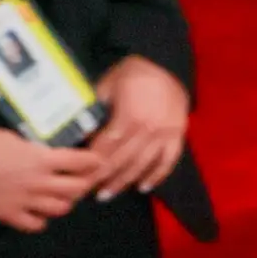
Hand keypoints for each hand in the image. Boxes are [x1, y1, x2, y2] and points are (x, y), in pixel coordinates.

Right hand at [0, 126, 103, 230]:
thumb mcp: (11, 138)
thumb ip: (32, 149)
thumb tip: (41, 153)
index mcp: (41, 159)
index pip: (81, 162)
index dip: (93, 162)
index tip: (98, 162)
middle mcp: (39, 182)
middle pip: (77, 189)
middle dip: (83, 184)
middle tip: (82, 180)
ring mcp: (26, 201)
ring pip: (61, 209)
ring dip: (64, 202)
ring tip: (60, 196)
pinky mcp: (9, 215)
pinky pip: (36, 225)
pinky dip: (41, 220)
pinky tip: (37, 212)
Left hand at [88, 54, 189, 195]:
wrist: (164, 64)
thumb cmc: (131, 74)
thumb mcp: (106, 87)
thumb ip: (95, 111)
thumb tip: (80, 134)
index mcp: (129, 117)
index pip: (106, 147)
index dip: (91, 163)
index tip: (78, 176)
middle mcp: (148, 130)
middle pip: (122, 160)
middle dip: (103, 178)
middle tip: (86, 192)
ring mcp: (165, 135)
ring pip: (142, 165)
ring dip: (124, 182)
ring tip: (107, 193)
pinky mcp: (178, 136)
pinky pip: (168, 162)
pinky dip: (156, 176)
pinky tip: (143, 187)